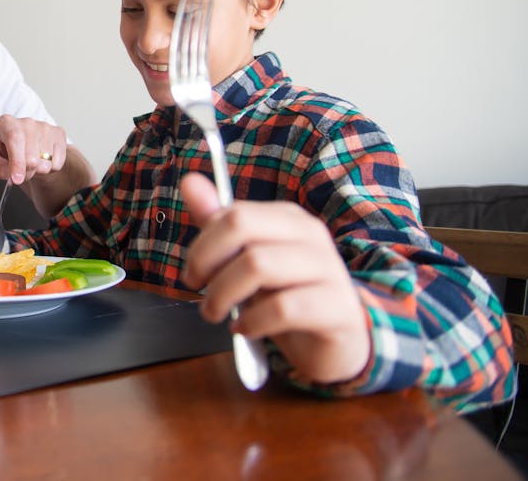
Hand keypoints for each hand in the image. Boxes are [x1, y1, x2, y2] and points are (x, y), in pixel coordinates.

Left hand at [0, 115, 68, 184]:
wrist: (23, 148)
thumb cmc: (5, 153)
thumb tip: (12, 174)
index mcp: (6, 124)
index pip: (14, 140)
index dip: (17, 162)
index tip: (17, 179)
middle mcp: (27, 122)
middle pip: (31, 157)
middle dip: (26, 173)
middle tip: (20, 174)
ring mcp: (45, 127)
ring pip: (45, 162)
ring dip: (38, 171)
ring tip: (30, 164)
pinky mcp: (58, 134)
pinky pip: (57, 162)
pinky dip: (50, 168)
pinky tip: (42, 160)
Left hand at [179, 173, 371, 383]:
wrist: (336, 345)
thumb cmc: (286, 298)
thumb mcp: (247, 262)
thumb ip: (219, 225)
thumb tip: (189, 181)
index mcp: (288, 218)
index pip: (232, 213)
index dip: (202, 244)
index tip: (194, 273)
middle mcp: (311, 235)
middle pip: (241, 227)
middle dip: (207, 261)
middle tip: (199, 290)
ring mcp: (328, 269)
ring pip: (257, 265)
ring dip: (223, 294)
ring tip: (216, 313)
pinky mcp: (337, 307)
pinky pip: (282, 308)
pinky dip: (252, 322)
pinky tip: (245, 329)